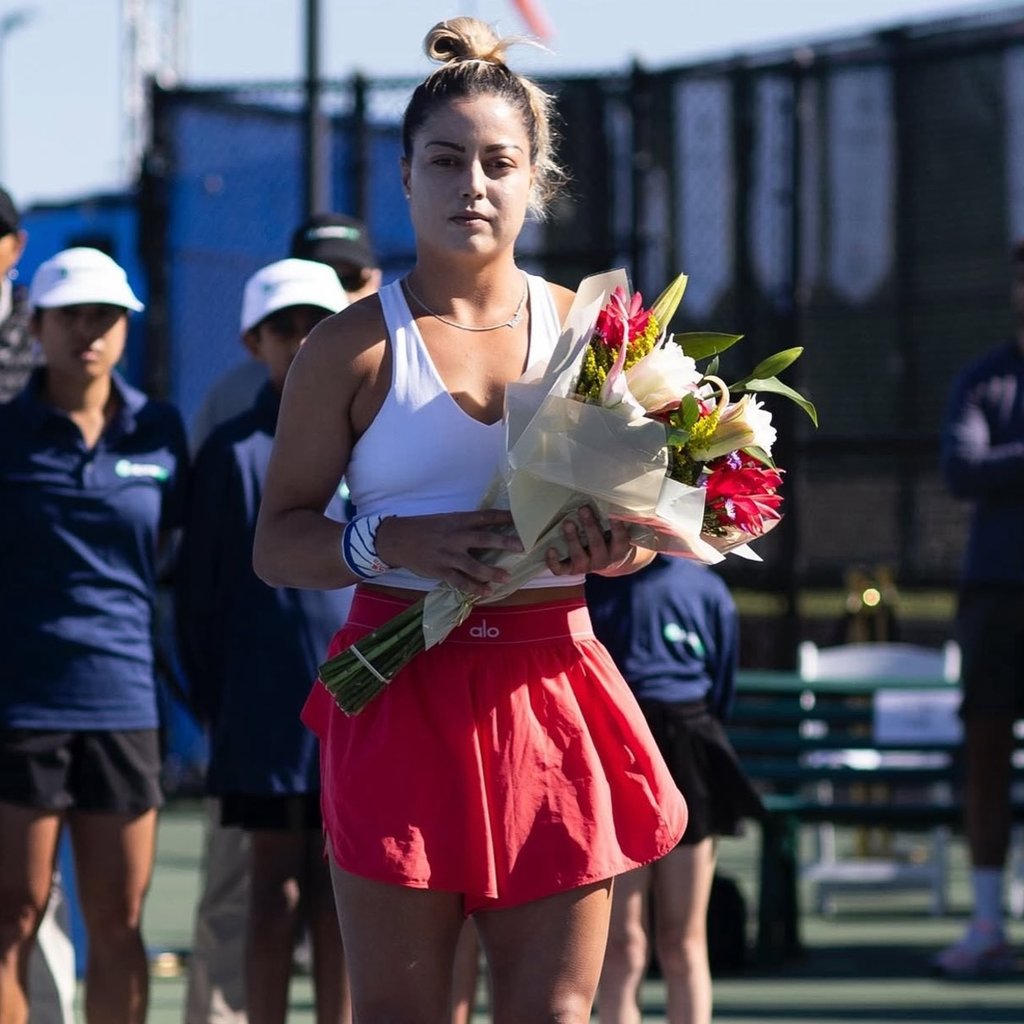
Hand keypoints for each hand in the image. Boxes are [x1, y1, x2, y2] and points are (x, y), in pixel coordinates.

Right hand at [375, 509, 523, 597]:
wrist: (397, 539)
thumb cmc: (424, 528)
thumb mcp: (445, 520)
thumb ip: (464, 525)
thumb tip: (489, 529)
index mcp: (458, 520)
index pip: (485, 516)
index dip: (504, 517)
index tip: (521, 519)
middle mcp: (455, 536)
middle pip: (485, 539)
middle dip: (505, 543)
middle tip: (522, 547)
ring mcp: (448, 555)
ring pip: (475, 566)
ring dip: (492, 572)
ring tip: (507, 577)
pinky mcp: (441, 571)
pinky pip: (461, 582)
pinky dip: (475, 588)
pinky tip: (487, 592)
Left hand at [544, 506, 637, 575]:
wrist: (602, 562)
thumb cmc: (608, 540)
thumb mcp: (616, 532)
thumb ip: (614, 520)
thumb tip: (610, 500)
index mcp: (617, 550)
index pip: (620, 539)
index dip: (617, 527)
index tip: (612, 513)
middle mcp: (603, 560)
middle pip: (597, 545)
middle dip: (590, 526)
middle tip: (583, 509)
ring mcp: (586, 566)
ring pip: (579, 556)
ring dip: (572, 539)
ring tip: (568, 523)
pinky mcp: (571, 570)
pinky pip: (561, 569)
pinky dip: (554, 561)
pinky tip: (550, 549)